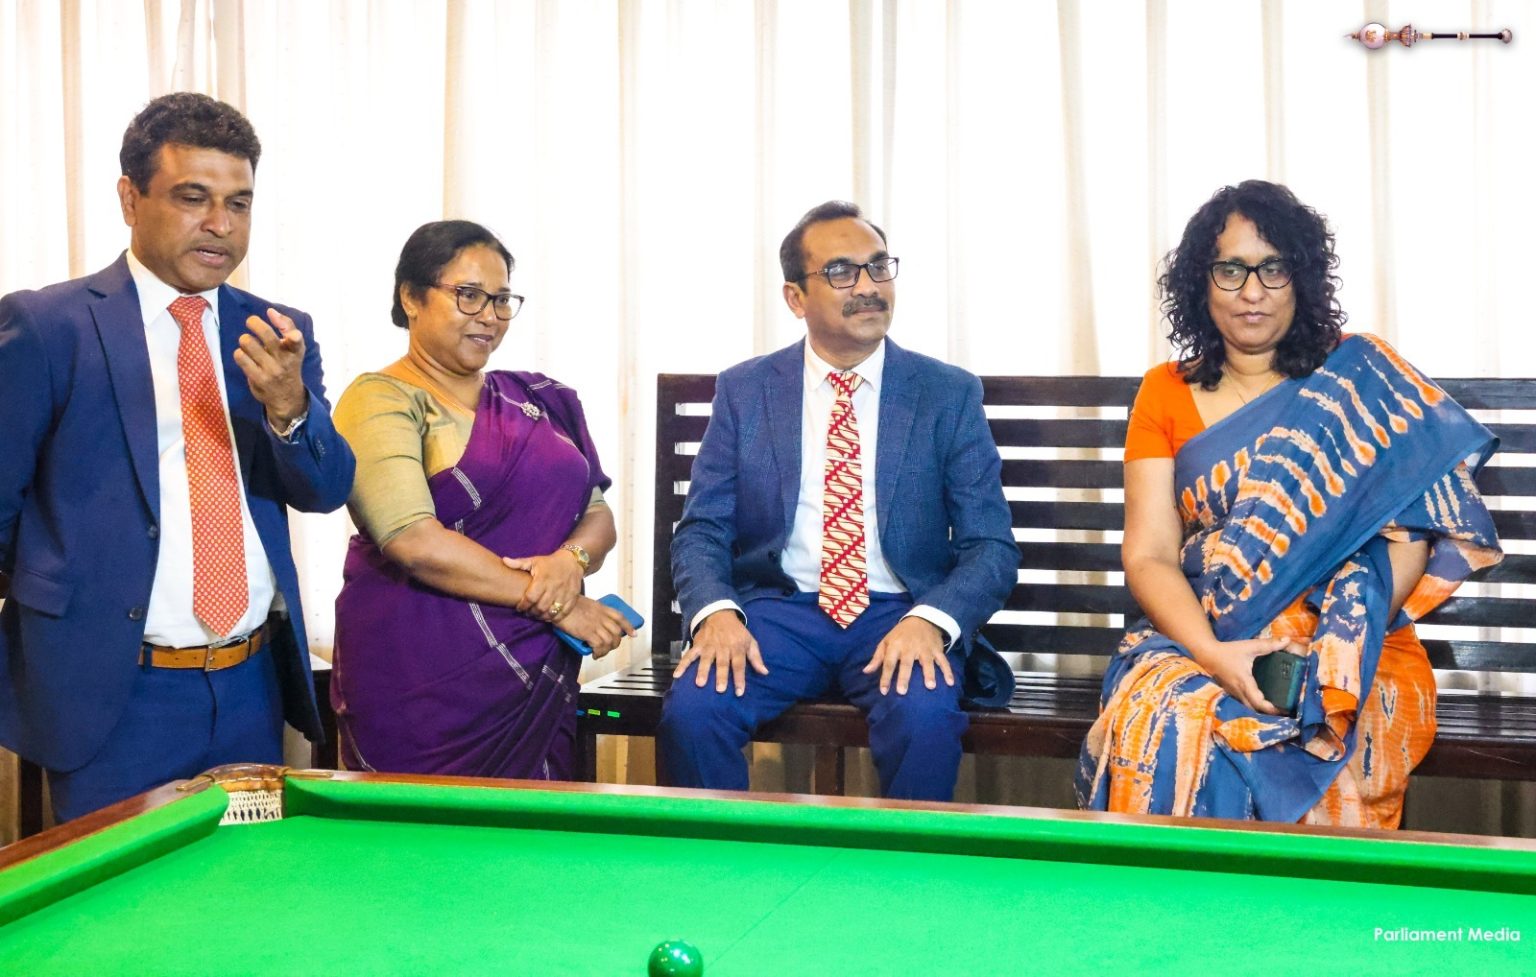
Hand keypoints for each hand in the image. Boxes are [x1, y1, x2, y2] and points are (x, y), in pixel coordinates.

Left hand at [235, 308, 307, 428]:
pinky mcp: (257, 379)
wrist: (287, 397)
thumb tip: (270, 311)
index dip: (294, 336)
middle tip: (251, 322)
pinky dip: (240, 353)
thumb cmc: (288, 365)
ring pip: (248, 343)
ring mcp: (270, 370)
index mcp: (295, 350)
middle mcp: (284, 360)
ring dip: (245, 340)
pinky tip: (245, 356)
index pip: (297, 341)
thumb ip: (286, 326)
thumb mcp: (295, 348)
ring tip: (248, 344)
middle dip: (254, 323)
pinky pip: (240, 357)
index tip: (292, 335)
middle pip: (266, 334)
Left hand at [503, 552, 583, 620]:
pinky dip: (555, 617)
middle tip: (528, 612)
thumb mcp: (534, 561)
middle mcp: (554, 587)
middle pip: (540, 607)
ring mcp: (564, 594)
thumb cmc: (550, 563)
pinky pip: (563, 613)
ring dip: (542, 616)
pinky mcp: (572, 598)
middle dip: (532, 613)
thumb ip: (519, 563)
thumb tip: (504, 560)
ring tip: (537, 615)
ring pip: (551, 612)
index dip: (523, 605)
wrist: (572, 561)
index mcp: (543, 579)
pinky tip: (549, 616)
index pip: (531, 597)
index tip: (519, 607)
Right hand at [555, 595, 635, 658]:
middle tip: (610, 647)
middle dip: (616, 642)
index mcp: (602, 608)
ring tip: (600, 653)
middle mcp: (601, 616)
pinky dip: (599, 652)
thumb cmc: (568, 605)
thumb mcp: (586, 605)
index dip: (628, 626)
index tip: (632, 633)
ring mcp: (596, 624)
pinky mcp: (588, 633)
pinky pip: (599, 646)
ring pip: (610, 640)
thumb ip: (594, 613)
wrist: (558, 606)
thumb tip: (596, 624)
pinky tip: (595, 654)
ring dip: (607, 650)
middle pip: (616, 632)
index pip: (620, 617)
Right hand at [673, 610, 766, 695]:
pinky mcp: (698, 645)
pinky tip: (677, 675)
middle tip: (720, 690)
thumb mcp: (750, 641)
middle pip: (722, 663)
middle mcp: (723, 648)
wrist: (720, 614)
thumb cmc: (737, 632)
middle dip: (721, 676)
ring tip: (700, 683)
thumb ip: (756, 658)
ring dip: (702, 671)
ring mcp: (709, 646)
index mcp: (737, 648)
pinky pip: (689, 655)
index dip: (740, 678)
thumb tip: (765, 673)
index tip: (739, 692)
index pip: (739, 665)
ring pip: (706, 659)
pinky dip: (682, 664)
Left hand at [862, 616, 951, 694]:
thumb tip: (866, 671)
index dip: (885, 677)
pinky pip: (943, 661)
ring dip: (929, 674)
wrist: (922, 618)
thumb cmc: (900, 634)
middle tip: (902, 692)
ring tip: (930, 687)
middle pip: (906, 664)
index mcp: (895, 646)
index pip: (889, 663)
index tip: (883, 691)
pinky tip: (950, 682)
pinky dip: (948, 671)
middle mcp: (910, 648)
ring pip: (927, 662)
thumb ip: (877, 657)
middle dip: (904, 677)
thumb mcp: (886, 641)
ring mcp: (925, 648)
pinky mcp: (937, 649)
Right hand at [1189, 636, 1292, 715]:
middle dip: (1269, 711)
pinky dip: (1253, 704)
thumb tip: (1287, 639)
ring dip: (1260, 709)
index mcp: (1245, 682)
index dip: (1271, 708)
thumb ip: (1268, 644)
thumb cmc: (1229, 651)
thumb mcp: (1249, 646)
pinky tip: (1260, 699)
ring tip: (1274, 706)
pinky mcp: (1230, 691)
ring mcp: (1233, 693)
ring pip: (1248, 706)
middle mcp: (1239, 691)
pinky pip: (1243, 702)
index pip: (1258, 701)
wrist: (1207, 654)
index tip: (1284, 708)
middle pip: (1255, 708)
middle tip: (1283, 709)